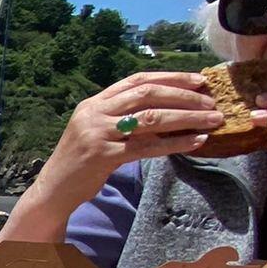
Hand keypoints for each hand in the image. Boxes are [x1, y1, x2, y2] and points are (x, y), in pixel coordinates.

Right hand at [0, 72, 222, 243]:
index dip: (171, 77)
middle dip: (184, 95)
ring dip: (187, 117)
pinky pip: (147, 146)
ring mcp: (98, 133)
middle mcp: (95, 113)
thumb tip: (165, 110)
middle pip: (148, 94)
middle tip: (211, 100)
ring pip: (151, 118)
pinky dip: (176, 143)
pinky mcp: (103, 156)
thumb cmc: (80, 162)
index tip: (198, 80)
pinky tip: (196, 141)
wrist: (53, 190)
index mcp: (94, 102)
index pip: (137, 80)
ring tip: (213, 119)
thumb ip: (122, 118)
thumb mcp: (98, 131)